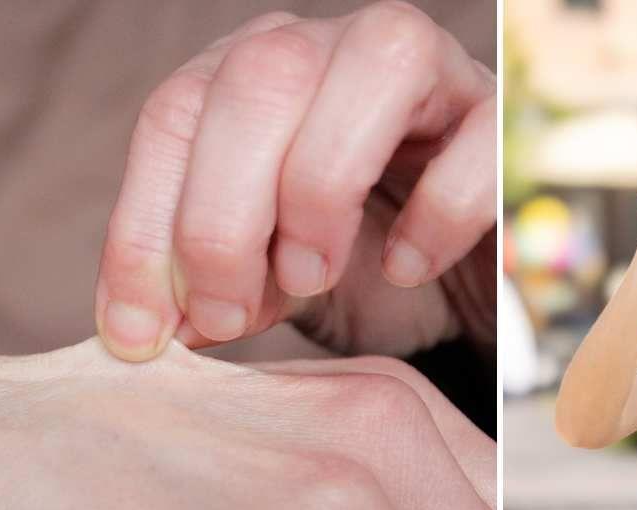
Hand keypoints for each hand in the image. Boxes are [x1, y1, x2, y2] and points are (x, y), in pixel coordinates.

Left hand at [94, 3, 496, 361]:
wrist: (452, 285)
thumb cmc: (350, 268)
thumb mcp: (261, 283)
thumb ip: (205, 289)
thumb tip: (140, 329)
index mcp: (251, 76)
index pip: (176, 115)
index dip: (144, 226)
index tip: (139, 334)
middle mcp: (331, 48)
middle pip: (262, 77)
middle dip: (225, 214)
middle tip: (228, 314)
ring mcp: (425, 70)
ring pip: (373, 67)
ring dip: (323, 189)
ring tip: (312, 277)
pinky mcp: (497, 117)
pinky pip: (475, 142)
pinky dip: (436, 215)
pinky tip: (408, 267)